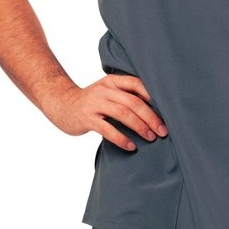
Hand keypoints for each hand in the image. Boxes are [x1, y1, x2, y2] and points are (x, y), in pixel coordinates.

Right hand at [46, 73, 167, 149]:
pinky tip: (131, 146)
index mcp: (112, 81)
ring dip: (140, 127)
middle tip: (163, 130)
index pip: (137, 84)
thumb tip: (155, 109)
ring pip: (123, 114)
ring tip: (151, 138)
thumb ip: (125, 95)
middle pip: (133, 101)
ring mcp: (94, 104)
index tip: (168, 110)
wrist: (61, 104)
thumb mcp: (107, 92)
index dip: (153, 96)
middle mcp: (104, 90)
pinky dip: (121, 138)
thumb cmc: (91, 102)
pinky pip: (107, 129)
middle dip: (151, 117)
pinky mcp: (87, 118)